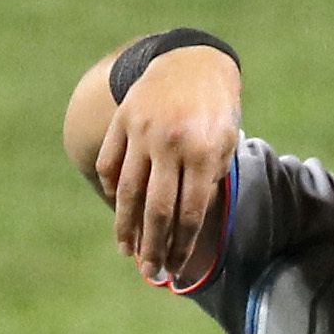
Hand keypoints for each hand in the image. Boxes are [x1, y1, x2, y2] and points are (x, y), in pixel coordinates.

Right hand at [93, 45, 241, 289]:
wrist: (192, 62)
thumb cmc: (215, 111)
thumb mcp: (224, 144)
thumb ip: (207, 182)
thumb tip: (184, 230)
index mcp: (202, 151)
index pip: (190, 212)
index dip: (182, 245)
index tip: (176, 268)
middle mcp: (170, 143)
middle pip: (157, 209)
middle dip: (153, 246)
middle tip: (150, 271)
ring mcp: (141, 131)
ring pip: (128, 190)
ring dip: (125, 226)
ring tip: (126, 249)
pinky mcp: (122, 120)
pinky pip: (109, 163)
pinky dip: (109, 189)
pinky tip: (117, 209)